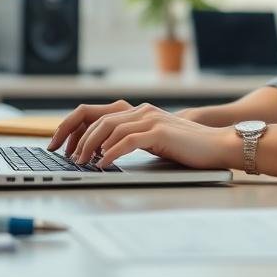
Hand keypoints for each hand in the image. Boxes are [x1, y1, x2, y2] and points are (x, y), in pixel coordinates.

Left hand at [51, 101, 238, 169]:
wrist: (218, 145)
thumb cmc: (188, 148)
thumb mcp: (154, 141)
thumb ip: (132, 140)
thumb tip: (100, 154)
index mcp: (138, 111)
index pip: (94, 112)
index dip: (71, 126)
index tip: (58, 143)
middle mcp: (141, 110)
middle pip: (95, 117)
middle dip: (73, 136)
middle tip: (63, 155)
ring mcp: (150, 119)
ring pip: (108, 128)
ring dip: (89, 147)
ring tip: (81, 163)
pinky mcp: (159, 132)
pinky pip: (126, 141)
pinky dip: (110, 153)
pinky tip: (102, 165)